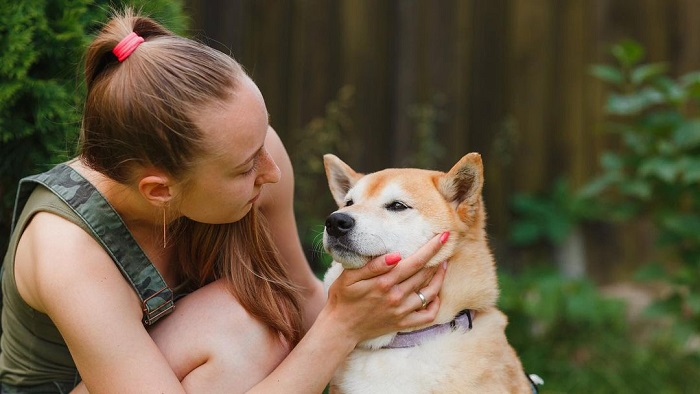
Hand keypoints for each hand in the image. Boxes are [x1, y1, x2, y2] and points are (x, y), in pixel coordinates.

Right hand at [324, 232, 448, 343]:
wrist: (341, 328)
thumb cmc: (343, 298)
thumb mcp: (349, 277)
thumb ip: (372, 265)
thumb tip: (395, 255)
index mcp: (384, 282)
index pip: (415, 261)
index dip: (431, 248)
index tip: (443, 236)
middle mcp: (396, 297)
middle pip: (425, 274)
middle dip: (437, 259)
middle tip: (444, 246)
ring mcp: (401, 312)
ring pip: (430, 293)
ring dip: (440, 278)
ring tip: (443, 266)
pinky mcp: (403, 324)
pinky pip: (427, 316)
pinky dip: (435, 304)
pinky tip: (435, 294)